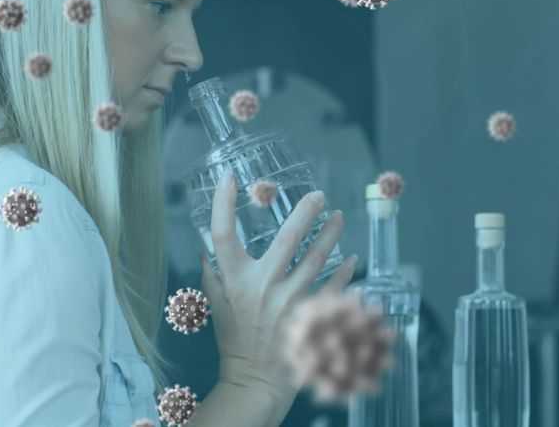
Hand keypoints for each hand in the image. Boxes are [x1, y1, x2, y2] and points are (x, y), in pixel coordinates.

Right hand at [199, 172, 356, 406]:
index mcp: (235, 280)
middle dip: (306, 211)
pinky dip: (345, 272)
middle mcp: (263, 287)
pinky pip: (334, 287)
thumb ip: (212, 275)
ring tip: (338, 218)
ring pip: (317, 258)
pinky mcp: (311, 317)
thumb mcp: (216, 306)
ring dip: (331, 235)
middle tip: (319, 195)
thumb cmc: (235, 339)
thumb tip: (206, 248)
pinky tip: (351, 259)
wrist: (255, 379)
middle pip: (287, 238)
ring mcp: (290, 302)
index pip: (222, 234)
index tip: (228, 178)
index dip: (222, 203)